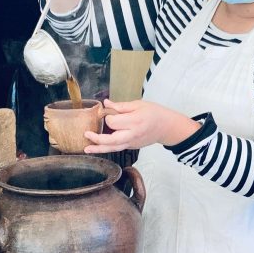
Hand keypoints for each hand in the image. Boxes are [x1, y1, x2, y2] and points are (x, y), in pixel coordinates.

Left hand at [84, 99, 200, 153]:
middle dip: (97, 138)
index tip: (107, 112)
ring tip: (86, 149)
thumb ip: (121, 106)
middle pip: (112, 140)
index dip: (107, 117)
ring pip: (113, 148)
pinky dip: (106, 148)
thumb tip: (106, 103)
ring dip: (99, 149)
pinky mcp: (131, 146)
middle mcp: (132, 134)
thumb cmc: (154, 113)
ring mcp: (132, 143)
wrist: (167, 127)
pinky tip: (97, 148)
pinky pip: (117, 148)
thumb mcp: (139, 104)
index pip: (114, 122)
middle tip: (86, 134)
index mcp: (135, 121)